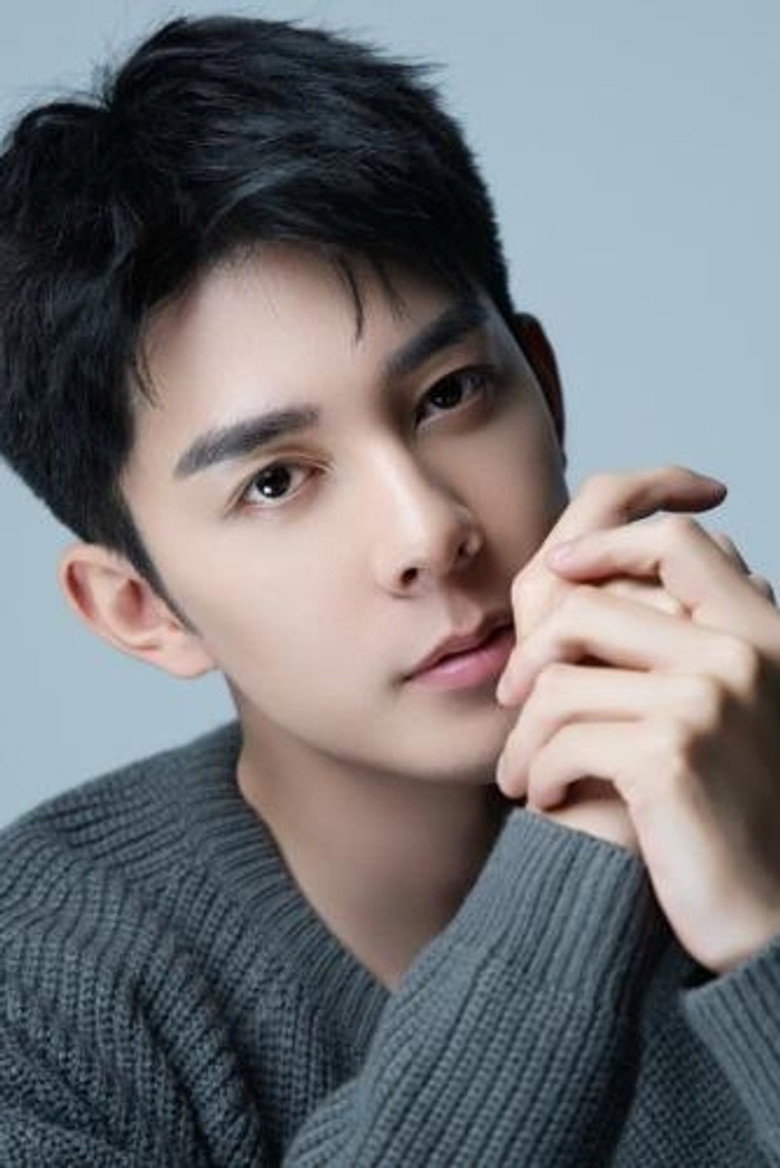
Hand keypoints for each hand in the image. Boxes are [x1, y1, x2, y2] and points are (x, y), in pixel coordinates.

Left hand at [495, 504, 779, 974]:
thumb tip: (603, 581)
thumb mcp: (720, 712)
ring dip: (522, 734)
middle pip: (588, 607)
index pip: (677, 544)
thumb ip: (683, 644)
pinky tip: (546, 800)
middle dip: (530, 658)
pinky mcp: (668, 754)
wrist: (765, 915)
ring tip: (522, 774)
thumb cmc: (726, 811)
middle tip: (512, 704)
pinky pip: (559, 737)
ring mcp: (706, 700)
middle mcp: (739, 655)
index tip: (562, 567)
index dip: (608, 539)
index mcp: (759, 633)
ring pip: (558, 679)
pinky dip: (538, 772)